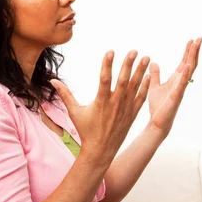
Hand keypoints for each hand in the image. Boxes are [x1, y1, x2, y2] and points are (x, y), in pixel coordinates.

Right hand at [51, 51, 149, 166]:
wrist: (101, 150)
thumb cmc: (86, 130)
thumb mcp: (74, 112)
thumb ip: (65, 94)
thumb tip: (52, 80)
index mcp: (101, 102)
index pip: (105, 79)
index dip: (107, 65)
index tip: (110, 52)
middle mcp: (115, 104)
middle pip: (123, 81)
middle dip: (129, 64)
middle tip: (134, 51)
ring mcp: (125, 108)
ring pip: (135, 87)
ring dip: (141, 71)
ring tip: (146, 57)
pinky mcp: (132, 114)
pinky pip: (141, 97)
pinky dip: (145, 86)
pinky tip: (149, 75)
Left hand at [147, 38, 201, 135]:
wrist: (157, 122)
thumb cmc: (157, 105)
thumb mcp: (154, 86)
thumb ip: (155, 75)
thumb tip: (153, 63)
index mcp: (176, 79)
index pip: (184, 62)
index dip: (188, 51)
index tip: (191, 40)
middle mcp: (180, 82)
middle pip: (190, 63)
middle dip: (194, 51)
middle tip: (199, 38)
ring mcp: (180, 89)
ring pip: (188, 71)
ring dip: (192, 58)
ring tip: (195, 46)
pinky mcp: (175, 96)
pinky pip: (182, 84)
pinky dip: (185, 75)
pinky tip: (188, 65)